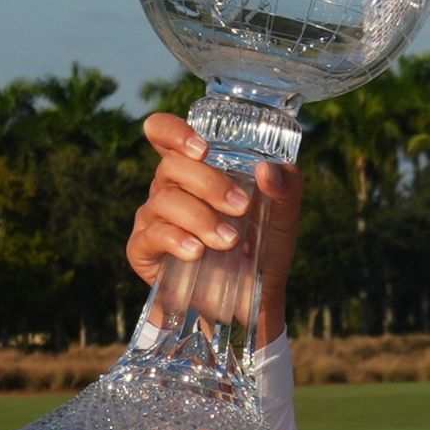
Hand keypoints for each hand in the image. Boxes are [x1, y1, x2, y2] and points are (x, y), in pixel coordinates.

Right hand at [130, 113, 303, 325]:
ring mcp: (152, 217)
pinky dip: (177, 241)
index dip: (173, 132)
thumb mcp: (284, 214)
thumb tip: (269, 170)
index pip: (163, 133)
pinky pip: (153, 235)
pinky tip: (197, 252)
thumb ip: (286, 187)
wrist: (253, 297)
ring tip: (230, 240)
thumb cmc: (264, 245)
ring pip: (165, 201)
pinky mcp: (143, 249)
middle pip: (171, 166)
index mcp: (194, 169)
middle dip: (209, 184)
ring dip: (201, 218)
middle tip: (242, 207)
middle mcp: (168, 187)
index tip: (202, 148)